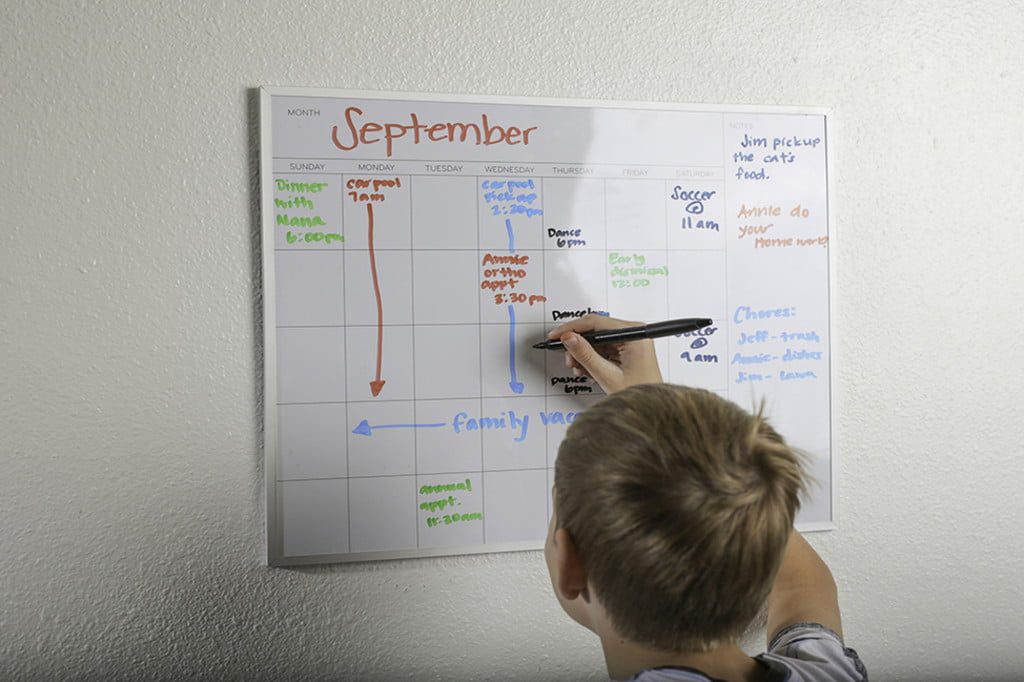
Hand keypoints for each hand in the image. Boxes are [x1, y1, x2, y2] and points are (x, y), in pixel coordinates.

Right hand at [547, 314, 662, 393]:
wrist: (652, 411)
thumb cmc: (639, 393)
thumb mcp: (607, 375)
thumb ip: (586, 355)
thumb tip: (569, 338)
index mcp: (635, 335)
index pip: (596, 322)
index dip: (573, 328)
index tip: (557, 335)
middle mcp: (635, 333)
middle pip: (596, 330)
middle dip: (579, 345)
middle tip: (569, 359)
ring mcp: (632, 341)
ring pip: (598, 340)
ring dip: (585, 354)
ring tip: (581, 369)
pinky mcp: (628, 349)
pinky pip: (605, 348)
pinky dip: (594, 359)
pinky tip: (590, 370)